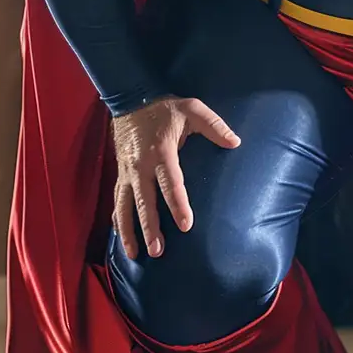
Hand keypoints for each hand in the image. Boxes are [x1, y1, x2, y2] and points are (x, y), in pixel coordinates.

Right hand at [111, 93, 240, 260]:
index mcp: (161, 150)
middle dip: (149, 226)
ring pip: (125, 205)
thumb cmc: (164, 107)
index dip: (178, 203)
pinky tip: (121, 238)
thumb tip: (235, 142)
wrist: (129, 97)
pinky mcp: (120, 173)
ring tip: (134, 254)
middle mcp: (141, 165)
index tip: (186, 225)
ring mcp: (127, 171)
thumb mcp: (191, 108)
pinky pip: (117, 200)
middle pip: (145, 200)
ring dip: (129, 230)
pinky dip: (118, 220)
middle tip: (157, 250)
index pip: (170, 182)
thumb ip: (213, 125)